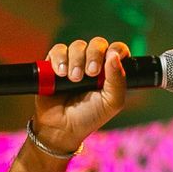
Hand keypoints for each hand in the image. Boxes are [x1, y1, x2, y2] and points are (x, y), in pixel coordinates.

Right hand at [29, 37, 132, 155]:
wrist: (62, 128)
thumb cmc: (89, 116)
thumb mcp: (112, 102)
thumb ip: (117, 80)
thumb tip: (114, 55)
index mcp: (109, 71)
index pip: (117, 50)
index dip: (117, 50)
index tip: (112, 57)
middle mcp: (92, 63)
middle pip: (97, 44)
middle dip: (94, 55)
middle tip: (91, 73)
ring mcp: (73, 62)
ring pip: (77, 45)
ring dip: (76, 60)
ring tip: (74, 79)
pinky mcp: (54, 64)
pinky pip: (58, 50)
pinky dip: (59, 59)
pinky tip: (60, 73)